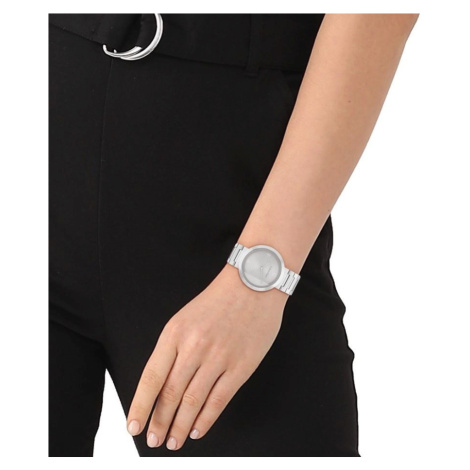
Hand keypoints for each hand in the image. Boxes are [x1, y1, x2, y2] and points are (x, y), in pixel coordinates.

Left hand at [126, 263, 287, 450]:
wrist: (253, 284)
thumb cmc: (218, 301)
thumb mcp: (185, 318)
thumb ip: (173, 349)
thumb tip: (161, 385)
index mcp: (175, 333)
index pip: (151, 378)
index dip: (140, 406)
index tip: (134, 426)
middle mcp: (194, 347)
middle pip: (171, 394)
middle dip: (159, 422)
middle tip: (154, 440)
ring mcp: (219, 357)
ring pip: (193, 401)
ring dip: (181, 426)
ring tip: (174, 441)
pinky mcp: (241, 366)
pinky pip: (219, 399)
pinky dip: (206, 419)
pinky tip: (198, 429)